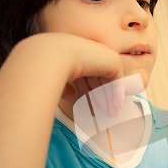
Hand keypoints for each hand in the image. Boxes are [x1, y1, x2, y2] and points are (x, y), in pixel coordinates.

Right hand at [6, 32, 125, 112]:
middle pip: (101, 80)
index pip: (89, 77)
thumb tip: (70, 96)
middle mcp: (92, 54)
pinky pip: (118, 80)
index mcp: (78, 55)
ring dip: (111, 99)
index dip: (93, 93)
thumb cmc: (49, 66)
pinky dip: (118, 94)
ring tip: (112, 114)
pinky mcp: (112, 60)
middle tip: (107, 112)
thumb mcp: (58, 79)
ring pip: (110, 82)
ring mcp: (103, 55)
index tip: (96, 107)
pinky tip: (117, 106)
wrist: (54, 55)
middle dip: (105, 98)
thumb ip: (65, 86)